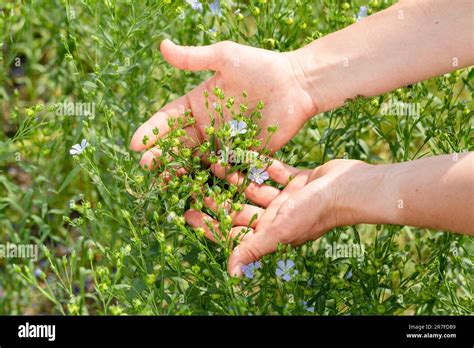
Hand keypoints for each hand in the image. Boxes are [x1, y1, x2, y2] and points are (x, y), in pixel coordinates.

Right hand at [130, 39, 316, 168]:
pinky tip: (199, 184)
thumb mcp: (224, 58)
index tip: (135, 144)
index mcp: (198, 104)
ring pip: (198, 160)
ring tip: (167, 179)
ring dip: (181, 170)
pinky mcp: (244, 155)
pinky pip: (225, 168)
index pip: (169, 119)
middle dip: (161, 155)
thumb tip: (161, 45)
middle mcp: (207, 126)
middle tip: (146, 167)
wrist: (297, 84)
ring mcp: (225, 143)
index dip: (151, 131)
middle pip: (179, 144)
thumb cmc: (261, 67)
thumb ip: (194, 58)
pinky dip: (212, 176)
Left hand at [184, 158, 372, 275]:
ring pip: (255, 188)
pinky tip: (245, 154)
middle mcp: (277, 218)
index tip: (187, 215)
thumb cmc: (315, 211)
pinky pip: (274, 172)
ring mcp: (288, 199)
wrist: (350, 188)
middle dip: (219, 199)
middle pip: (241, 209)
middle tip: (195, 188)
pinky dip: (262, 165)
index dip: (210, 225)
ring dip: (236, 178)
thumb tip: (231, 274)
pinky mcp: (298, 181)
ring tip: (214, 163)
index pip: (233, 232)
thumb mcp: (279, 230)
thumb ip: (253, 249)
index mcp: (271, 233)